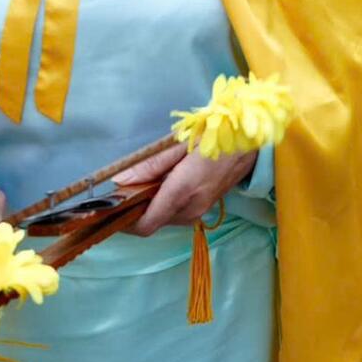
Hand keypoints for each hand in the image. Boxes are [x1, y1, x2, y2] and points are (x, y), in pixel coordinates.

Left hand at [113, 142, 257, 235]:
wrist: (251, 142)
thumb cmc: (214, 136)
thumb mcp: (178, 144)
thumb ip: (149, 165)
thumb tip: (120, 180)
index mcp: (181, 192)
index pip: (145, 225)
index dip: (124, 222)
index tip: (110, 209)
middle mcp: (190, 209)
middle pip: (151, 221)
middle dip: (136, 208)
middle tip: (128, 184)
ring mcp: (199, 211)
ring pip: (163, 218)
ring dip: (151, 204)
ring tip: (150, 179)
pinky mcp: (204, 209)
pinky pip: (175, 213)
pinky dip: (164, 203)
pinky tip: (167, 182)